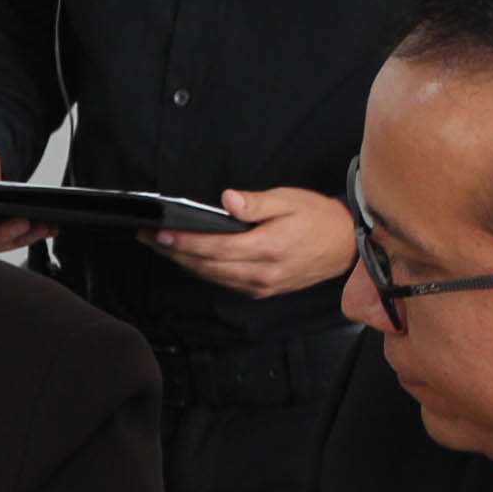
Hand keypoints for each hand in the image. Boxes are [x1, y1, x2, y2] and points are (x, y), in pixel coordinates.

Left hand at [147, 185, 358, 299]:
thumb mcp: (289, 201)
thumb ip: (256, 203)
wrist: (346, 245)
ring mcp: (261, 285)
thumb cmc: (318, 219)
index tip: (160, 232)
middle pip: (207, 265)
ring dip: (183, 262)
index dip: (184, 241)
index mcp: (268, 248)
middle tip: (146, 237)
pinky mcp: (262, 290)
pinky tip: (188, 258)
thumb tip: (228, 200)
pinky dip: (203, 270)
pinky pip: (224, 282)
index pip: (215, 247)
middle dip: (174, 251)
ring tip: (159, 245)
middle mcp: (262, 273)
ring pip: (212, 277)